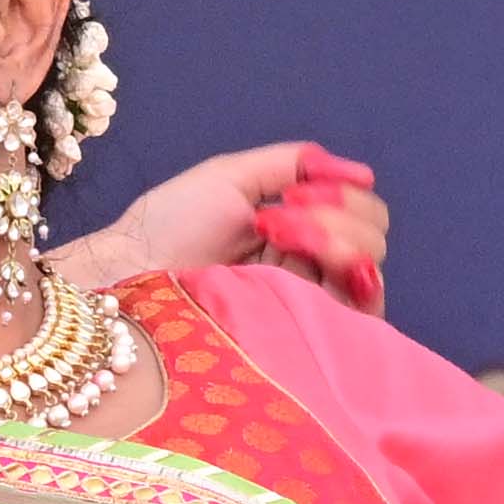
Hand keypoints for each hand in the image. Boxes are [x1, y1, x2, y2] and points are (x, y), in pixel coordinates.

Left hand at [70, 140, 387, 315]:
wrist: (129, 271)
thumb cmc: (168, 225)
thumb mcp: (232, 177)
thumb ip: (296, 164)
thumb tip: (364, 174)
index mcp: (298, 237)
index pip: (362, 216)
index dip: (342, 197)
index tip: (295, 193)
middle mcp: (309, 275)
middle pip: (373, 241)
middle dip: (338, 215)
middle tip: (278, 217)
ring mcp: (305, 309)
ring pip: (368, 273)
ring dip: (336, 238)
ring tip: (279, 235)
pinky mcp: (298, 340)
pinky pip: (356, 315)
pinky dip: (344, 274)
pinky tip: (304, 258)